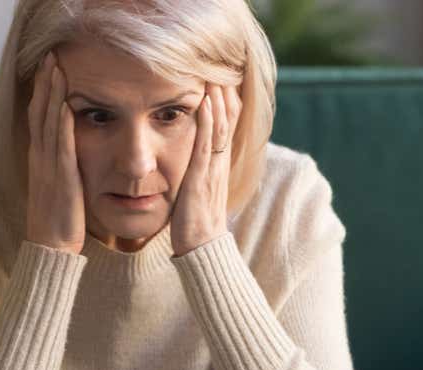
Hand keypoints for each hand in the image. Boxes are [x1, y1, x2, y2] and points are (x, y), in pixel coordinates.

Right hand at [25, 51, 85, 254]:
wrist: (51, 247)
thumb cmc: (59, 221)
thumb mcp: (58, 186)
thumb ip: (61, 166)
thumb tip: (68, 150)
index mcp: (40, 158)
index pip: (39, 117)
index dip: (42, 91)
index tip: (49, 68)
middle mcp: (41, 158)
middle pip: (40, 112)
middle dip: (46, 83)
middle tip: (51, 55)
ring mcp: (49, 167)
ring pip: (49, 123)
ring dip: (53, 94)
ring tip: (57, 69)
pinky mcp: (61, 178)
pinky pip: (61, 146)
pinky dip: (63, 124)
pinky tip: (67, 105)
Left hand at [171, 83, 241, 256]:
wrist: (202, 249)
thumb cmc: (197, 224)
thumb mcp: (199, 192)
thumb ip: (199, 175)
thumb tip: (194, 165)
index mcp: (218, 166)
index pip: (226, 126)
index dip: (226, 102)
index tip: (221, 79)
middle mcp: (219, 163)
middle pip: (228, 120)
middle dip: (225, 93)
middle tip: (221, 66)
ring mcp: (212, 169)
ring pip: (219, 126)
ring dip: (217, 98)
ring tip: (214, 73)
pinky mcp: (201, 177)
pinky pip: (206, 142)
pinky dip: (207, 120)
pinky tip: (205, 101)